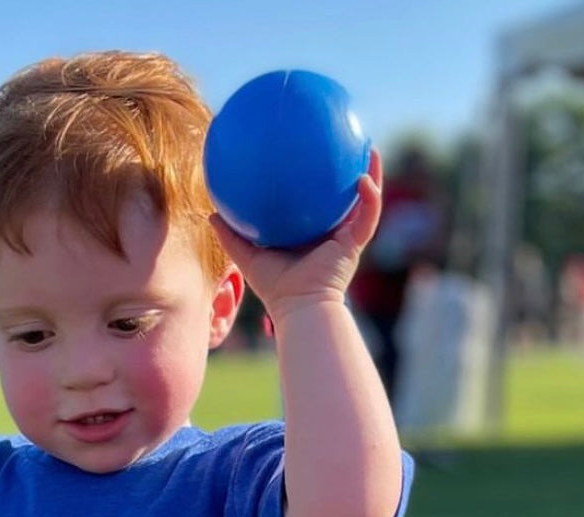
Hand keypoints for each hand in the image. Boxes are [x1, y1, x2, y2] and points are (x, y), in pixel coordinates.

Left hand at [212, 149, 382, 322]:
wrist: (299, 306)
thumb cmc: (276, 288)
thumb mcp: (248, 257)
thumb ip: (231, 236)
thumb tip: (210, 212)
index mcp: (309, 234)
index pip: (314, 203)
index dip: (314, 181)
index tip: (311, 155)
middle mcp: (330, 233)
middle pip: (342, 197)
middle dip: (348, 170)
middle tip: (347, 142)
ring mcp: (345, 237)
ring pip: (364, 201)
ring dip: (372, 174)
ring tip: (371, 148)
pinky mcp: (355, 244)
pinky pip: (368, 215)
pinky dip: (371, 197)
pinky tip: (365, 177)